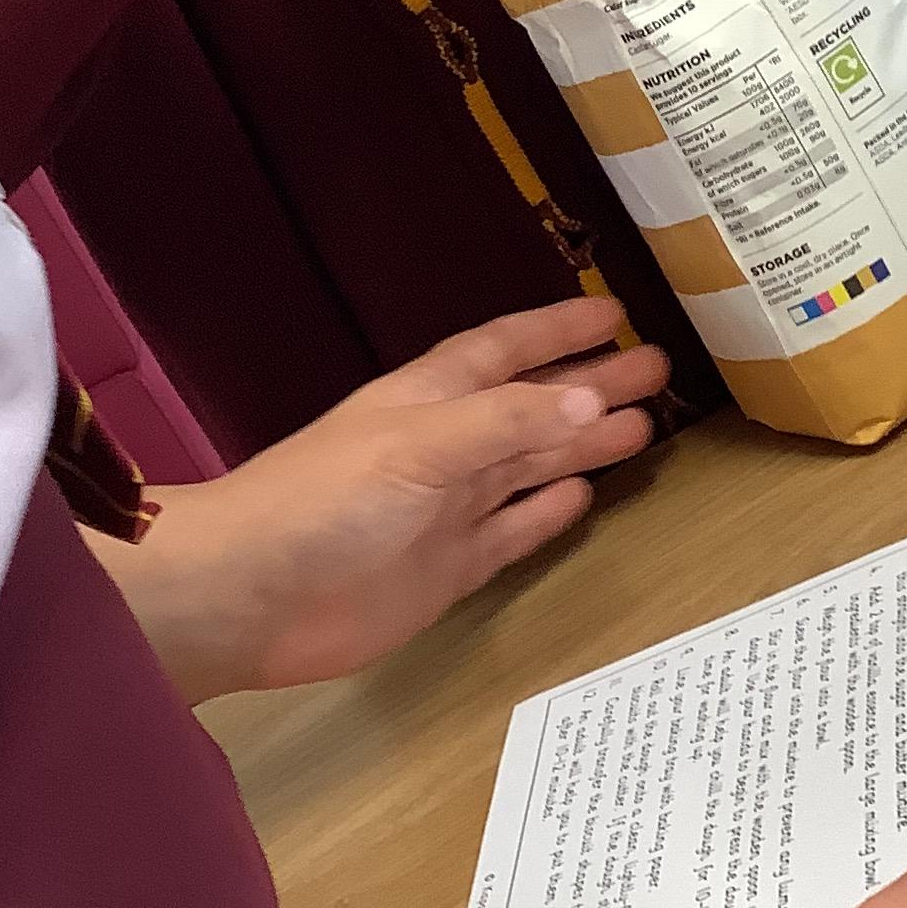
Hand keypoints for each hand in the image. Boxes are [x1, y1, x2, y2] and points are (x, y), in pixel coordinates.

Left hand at [96, 300, 668, 702]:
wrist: (249, 596)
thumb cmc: (321, 502)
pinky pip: (508, 532)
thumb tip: (594, 397)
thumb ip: (505, 423)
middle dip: (589, 386)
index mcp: (428, 400)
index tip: (614, 311)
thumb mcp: (417, 445)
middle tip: (658, 370)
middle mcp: (441, 448)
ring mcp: (444, 511)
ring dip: (580, 445)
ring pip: (527, 467)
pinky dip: (545, 514)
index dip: (556, 331)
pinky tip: (582, 496)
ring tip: (644, 427)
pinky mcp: (444, 570)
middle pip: (530, 408)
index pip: (505, 351)